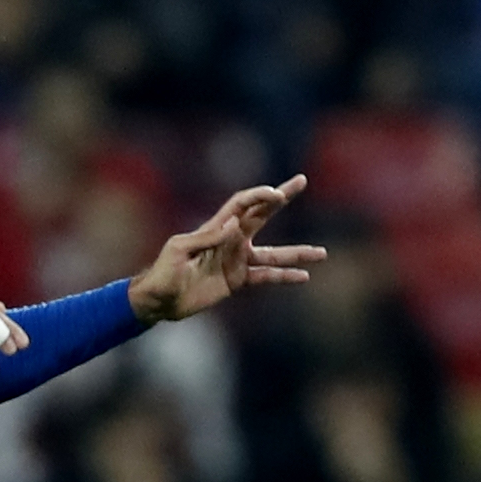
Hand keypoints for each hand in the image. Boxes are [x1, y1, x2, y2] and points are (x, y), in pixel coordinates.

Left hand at [127, 174, 325, 323]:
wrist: (158, 300)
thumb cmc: (162, 273)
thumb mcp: (179, 251)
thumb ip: (207, 238)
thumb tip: (234, 224)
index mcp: (214, 228)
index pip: (242, 205)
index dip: (260, 196)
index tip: (278, 194)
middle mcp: (230, 240)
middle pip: (262, 215)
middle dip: (281, 198)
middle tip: (301, 181)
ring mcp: (236, 260)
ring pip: (274, 254)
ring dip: (297, 253)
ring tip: (322, 253)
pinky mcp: (237, 280)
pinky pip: (266, 277)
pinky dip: (284, 277)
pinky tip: (304, 277)